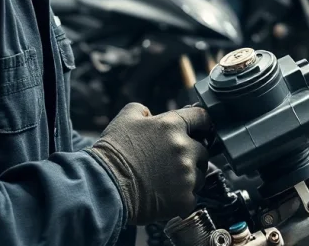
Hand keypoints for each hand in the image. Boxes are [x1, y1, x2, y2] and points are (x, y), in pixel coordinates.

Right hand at [87, 103, 210, 224]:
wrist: (104, 187)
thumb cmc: (113, 153)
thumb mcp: (125, 118)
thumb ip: (144, 110)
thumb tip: (151, 114)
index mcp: (172, 126)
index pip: (203, 118)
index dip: (201, 125)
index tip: (199, 131)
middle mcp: (184, 148)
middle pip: (204, 150)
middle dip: (192, 155)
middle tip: (171, 163)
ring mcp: (186, 174)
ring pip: (201, 174)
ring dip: (189, 176)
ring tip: (166, 180)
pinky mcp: (184, 198)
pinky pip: (192, 197)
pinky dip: (182, 198)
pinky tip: (165, 195)